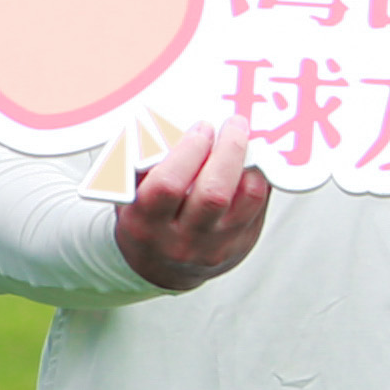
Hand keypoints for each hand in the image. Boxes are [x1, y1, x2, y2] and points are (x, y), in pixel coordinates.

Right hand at [116, 119, 271, 293]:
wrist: (162, 268)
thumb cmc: (146, 218)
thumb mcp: (130, 193)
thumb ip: (145, 160)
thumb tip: (172, 121)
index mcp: (144, 223)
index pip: (168, 185)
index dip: (189, 151)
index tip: (201, 127)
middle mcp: (180, 240)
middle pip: (213, 193)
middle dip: (228, 150)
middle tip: (234, 124)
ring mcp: (214, 246)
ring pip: (246, 198)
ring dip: (249, 162)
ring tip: (246, 140)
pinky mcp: (240, 243)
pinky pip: (259, 204)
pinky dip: (259, 176)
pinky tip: (251, 161)